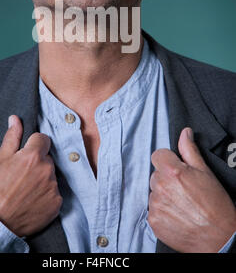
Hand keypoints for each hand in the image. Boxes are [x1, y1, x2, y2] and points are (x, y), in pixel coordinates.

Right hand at [0, 115, 62, 236]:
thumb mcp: (0, 160)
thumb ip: (12, 137)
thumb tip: (15, 119)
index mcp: (33, 156)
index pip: (43, 139)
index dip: (34, 145)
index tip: (26, 154)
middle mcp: (47, 170)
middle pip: (48, 158)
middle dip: (38, 162)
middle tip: (23, 174)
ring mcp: (53, 187)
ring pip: (52, 175)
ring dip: (43, 178)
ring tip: (27, 189)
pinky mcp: (57, 203)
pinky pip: (55, 192)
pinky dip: (47, 194)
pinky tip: (33, 199)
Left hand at [148, 127, 235, 252]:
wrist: (218, 238)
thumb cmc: (215, 205)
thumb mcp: (205, 172)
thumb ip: (189, 150)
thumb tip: (184, 132)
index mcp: (172, 171)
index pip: (157, 155)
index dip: (168, 160)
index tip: (177, 169)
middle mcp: (160, 186)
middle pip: (155, 174)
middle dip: (166, 178)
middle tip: (184, 189)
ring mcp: (155, 204)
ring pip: (154, 191)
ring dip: (164, 194)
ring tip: (182, 203)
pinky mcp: (153, 220)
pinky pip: (153, 208)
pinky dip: (162, 210)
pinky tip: (177, 214)